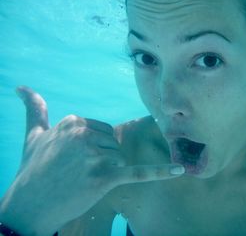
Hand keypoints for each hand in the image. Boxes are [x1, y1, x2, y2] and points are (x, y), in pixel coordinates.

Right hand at [0, 86, 183, 235]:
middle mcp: (85, 135)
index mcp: (75, 121)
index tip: (74, 159)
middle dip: (102, 159)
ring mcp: (95, 156)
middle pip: (114, 144)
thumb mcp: (33, 135)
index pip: (104, 131)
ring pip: (120, 159)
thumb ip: (34, 108)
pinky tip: (179, 170)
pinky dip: (159, 172)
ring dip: (107, 172)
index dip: (93, 148)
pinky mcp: (105, 177)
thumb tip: (21, 87)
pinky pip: (137, 173)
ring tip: (83, 180)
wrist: (28, 204)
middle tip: (78, 171)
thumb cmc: (33, 169)